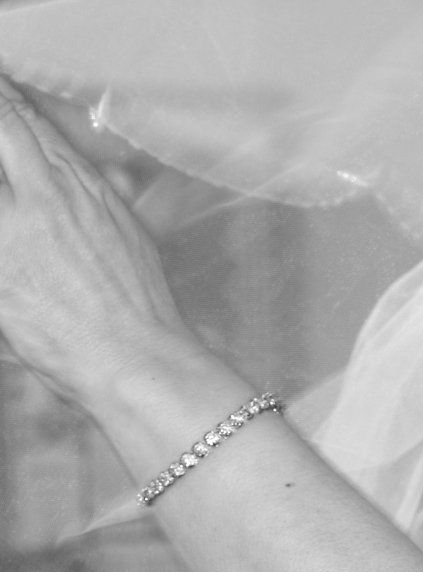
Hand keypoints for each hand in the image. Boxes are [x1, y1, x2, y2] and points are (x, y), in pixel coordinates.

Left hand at [0, 76, 197, 407]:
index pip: (28, 124)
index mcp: (82, 188)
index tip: (1, 93)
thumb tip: (94, 179)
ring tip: (8, 200)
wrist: (135, 360)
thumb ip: (95, 202)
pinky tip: (2, 230)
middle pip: (2, 130)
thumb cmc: (141, 311)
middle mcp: (46, 195)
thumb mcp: (130, 238)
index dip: (5, 101)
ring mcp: (15, 226)